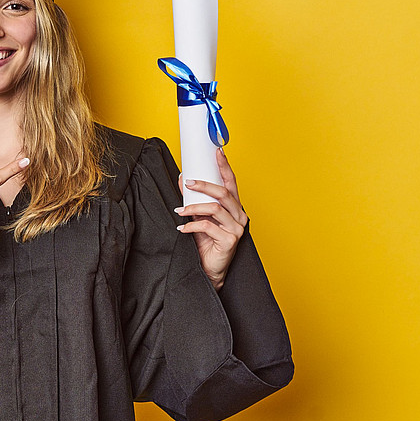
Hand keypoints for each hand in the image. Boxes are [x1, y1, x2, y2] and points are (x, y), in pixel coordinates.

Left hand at [175, 149, 248, 290]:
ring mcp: (237, 228)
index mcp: (234, 207)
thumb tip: (184, 178)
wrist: (209, 269)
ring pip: (215, 208)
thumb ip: (194, 199)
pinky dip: (192, 225)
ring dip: (194, 207)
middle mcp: (239, 216)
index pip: (231, 182)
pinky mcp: (230, 241)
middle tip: (188, 182)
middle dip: (204, 185)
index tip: (217, 151)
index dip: (225, 166)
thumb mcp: (199, 216)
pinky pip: (208, 226)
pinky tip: (182, 228)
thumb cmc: (206, 242)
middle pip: (224, 193)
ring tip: (180, 210)